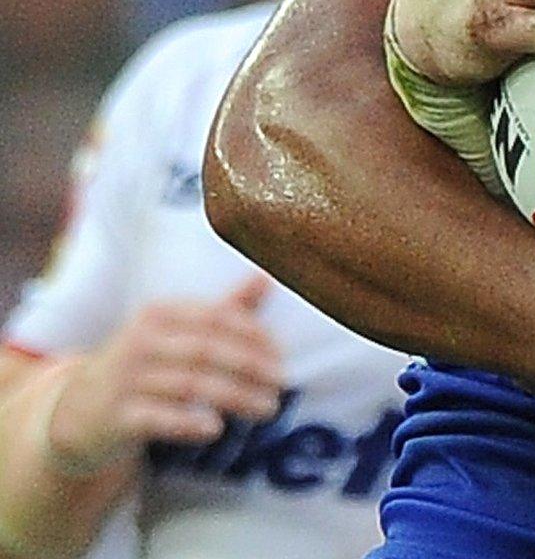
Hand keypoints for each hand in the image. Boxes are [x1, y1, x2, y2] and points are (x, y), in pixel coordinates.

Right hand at [45, 277, 281, 470]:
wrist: (79, 410)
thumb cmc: (145, 365)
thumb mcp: (176, 332)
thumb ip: (223, 309)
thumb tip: (267, 277)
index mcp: (158, 314)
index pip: (215, 318)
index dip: (254, 335)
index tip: (281, 355)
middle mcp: (138, 342)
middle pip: (206, 351)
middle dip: (251, 367)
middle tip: (283, 383)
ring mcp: (124, 380)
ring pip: (189, 386)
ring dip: (235, 397)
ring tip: (268, 408)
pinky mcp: (116, 418)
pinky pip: (157, 419)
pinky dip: (188, 423)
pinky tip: (216, 429)